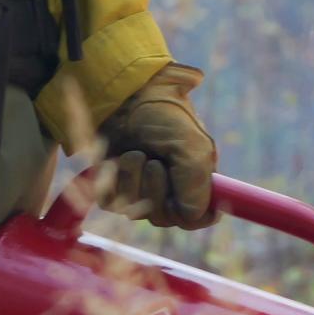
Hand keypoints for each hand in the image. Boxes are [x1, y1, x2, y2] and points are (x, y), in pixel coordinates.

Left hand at [84, 63, 217, 229]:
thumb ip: (197, 181)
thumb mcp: (189, 143)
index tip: (195, 206)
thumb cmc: (161, 114)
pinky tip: (119, 158)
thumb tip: (192, 216)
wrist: (122, 96)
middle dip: (158, 189)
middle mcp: (168, 188)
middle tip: (155, 162)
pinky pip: (113, 203)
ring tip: (136, 152)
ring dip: (135, 179)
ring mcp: (139, 190)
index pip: (200, 216)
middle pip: (167, 218)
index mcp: (194, 178)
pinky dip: (116, 179)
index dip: (200, 216)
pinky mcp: (112, 188)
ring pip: (138, 211)